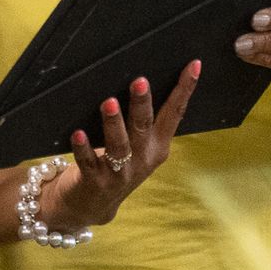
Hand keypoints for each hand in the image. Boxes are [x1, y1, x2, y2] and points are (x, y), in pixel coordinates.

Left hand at [39, 60, 200, 230]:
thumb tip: (140, 76)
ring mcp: (120, 173)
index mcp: (157, 145)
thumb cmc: (116, 163)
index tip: (193, 65)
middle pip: (144, 126)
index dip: (185, 90)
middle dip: (142, 104)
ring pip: (119, 146)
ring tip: (109, 103)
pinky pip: (89, 162)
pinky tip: (77, 133)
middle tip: (140, 81)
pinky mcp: (96, 182)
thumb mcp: (137, 144)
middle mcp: (143, 158)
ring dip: (114, 124)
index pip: (175, 114)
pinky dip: (83, 148)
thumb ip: (140, 119)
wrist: (92, 204)